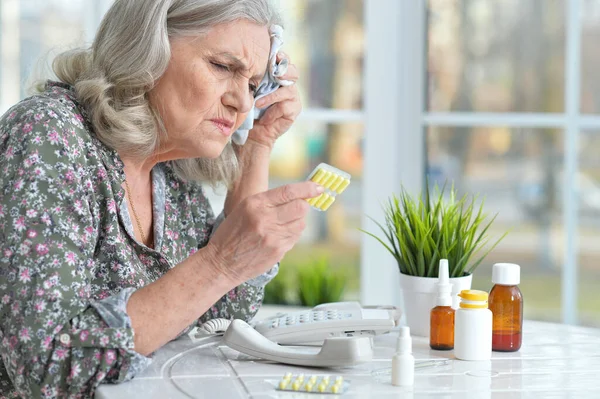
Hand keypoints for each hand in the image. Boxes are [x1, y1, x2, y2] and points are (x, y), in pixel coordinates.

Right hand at [205, 181, 322, 284]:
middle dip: (304, 205)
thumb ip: (269, 201)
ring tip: (285, 222)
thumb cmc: (232, 233)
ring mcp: (273, 236)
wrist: (221, 262)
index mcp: (255, 204)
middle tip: (299, 206)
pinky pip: (295, 237)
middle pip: (300, 207)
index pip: (289, 192)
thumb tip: (298, 196)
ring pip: (301, 223)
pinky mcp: (278, 251)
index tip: (318, 187)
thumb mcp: (245, 208)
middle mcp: (265, 219)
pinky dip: (292, 233)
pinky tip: (279, 235)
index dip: (308, 188)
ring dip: (298, 220)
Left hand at [247, 53, 300, 149]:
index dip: (280, 56)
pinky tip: (264, 119)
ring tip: (258, 104)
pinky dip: (272, 112)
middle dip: (284, 70)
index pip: (282, 60)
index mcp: (276, 75)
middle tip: (275, 73)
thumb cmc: (249, 109)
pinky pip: (285, 106)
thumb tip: (247, 63)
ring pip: (288, 89)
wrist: (253, 134)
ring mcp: (292, 97)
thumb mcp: (249, 91)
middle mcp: (286, 83)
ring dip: (271, 96)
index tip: (274, 55)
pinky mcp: (294, 110)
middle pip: (293, 71)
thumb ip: (254, 79)